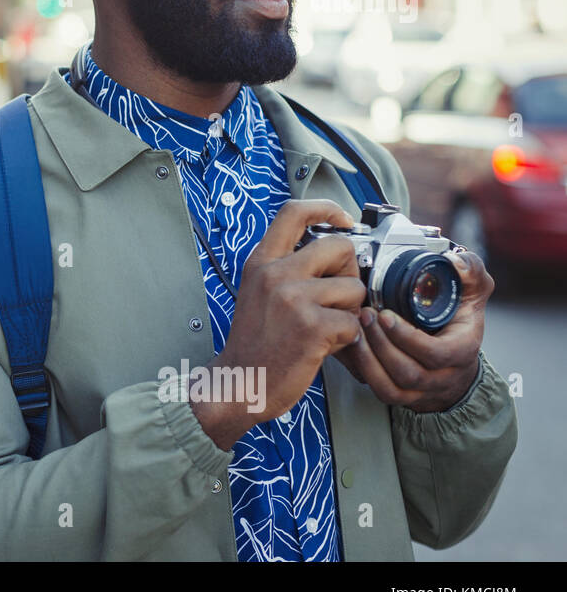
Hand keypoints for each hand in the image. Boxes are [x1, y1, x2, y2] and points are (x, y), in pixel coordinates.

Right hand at [191, 199, 365, 448]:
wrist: (238, 383)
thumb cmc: (254, 342)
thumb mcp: (258, 291)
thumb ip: (287, 268)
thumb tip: (334, 252)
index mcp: (261, 261)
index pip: (293, 212)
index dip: (326, 208)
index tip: (344, 219)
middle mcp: (275, 273)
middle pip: (339, 247)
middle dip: (351, 273)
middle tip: (338, 297)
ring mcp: (293, 299)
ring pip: (354, 288)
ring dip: (351, 311)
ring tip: (328, 327)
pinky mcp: (312, 327)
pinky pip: (354, 322)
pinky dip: (348, 339)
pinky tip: (326, 346)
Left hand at [334, 249, 492, 412]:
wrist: (457, 356)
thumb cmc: (461, 321)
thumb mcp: (473, 292)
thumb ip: (469, 271)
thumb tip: (455, 261)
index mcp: (461, 351)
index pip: (437, 354)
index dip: (408, 338)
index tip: (386, 315)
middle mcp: (442, 375)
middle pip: (409, 372)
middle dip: (381, 343)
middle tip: (364, 314)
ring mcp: (421, 390)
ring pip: (391, 386)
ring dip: (368, 358)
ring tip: (356, 328)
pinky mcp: (402, 395)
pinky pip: (381, 391)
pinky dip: (363, 370)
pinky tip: (353, 347)